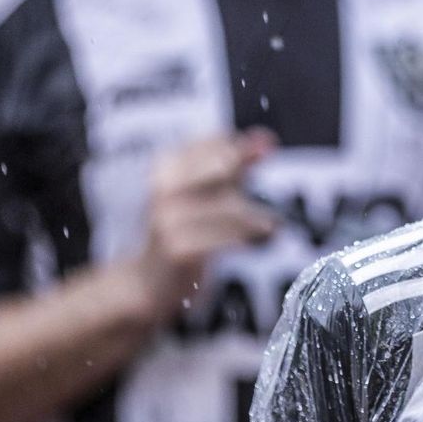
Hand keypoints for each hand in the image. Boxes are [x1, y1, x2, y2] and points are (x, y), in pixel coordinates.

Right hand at [127, 129, 277, 323]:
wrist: (149, 282)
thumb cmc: (184, 229)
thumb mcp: (205, 193)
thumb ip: (235, 164)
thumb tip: (267, 138)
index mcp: (166, 167)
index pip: (214, 144)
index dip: (242, 149)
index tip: (267, 147)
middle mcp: (162, 188)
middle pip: (223, 168)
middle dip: (245, 180)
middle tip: (264, 192)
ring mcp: (168, 219)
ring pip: (230, 207)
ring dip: (258, 218)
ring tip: (273, 226)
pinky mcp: (179, 249)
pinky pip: (228, 238)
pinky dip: (250, 238)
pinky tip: (264, 240)